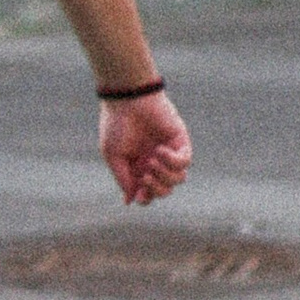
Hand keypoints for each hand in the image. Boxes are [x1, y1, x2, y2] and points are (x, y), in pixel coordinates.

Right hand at [102, 88, 190, 205]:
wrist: (128, 99)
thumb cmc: (116, 125)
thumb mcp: (113, 156)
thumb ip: (123, 179)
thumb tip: (130, 201)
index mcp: (137, 167)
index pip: (148, 193)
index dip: (146, 198)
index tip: (139, 194)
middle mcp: (154, 162)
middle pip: (165, 190)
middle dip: (157, 189)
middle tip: (145, 176)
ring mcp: (169, 152)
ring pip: (178, 180)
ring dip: (165, 176)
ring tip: (152, 161)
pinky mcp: (180, 141)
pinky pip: (185, 162)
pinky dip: (173, 161)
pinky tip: (160, 150)